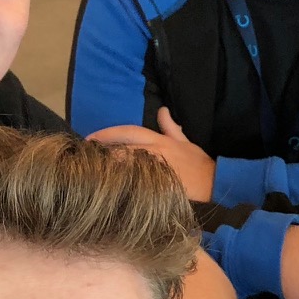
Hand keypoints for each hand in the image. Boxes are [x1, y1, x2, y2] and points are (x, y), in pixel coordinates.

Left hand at [88, 109, 215, 201]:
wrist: (215, 182)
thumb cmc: (199, 163)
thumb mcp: (185, 141)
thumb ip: (170, 126)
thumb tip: (162, 110)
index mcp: (159, 140)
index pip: (128, 132)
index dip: (107, 133)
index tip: (90, 138)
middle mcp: (154, 152)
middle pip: (121, 148)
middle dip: (102, 151)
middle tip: (83, 157)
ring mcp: (155, 170)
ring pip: (125, 165)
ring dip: (108, 167)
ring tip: (90, 172)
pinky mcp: (157, 186)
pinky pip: (134, 184)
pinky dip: (121, 184)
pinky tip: (108, 188)